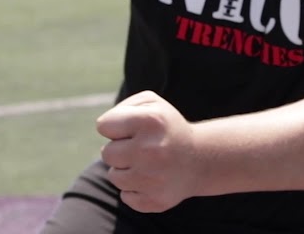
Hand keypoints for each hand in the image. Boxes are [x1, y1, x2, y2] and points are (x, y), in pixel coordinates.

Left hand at [96, 90, 200, 212]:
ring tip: (146, 164)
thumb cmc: (166, 128)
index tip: (130, 129)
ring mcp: (154, 179)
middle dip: (119, 149)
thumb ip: (122, 107)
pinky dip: (135, 189)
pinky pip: (126, 197)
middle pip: (106, 153)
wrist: (200, 159)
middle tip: (140, 148)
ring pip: (114, 177)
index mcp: (150, 121)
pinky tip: (151, 180)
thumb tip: (104, 129)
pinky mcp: (156, 200)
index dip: (114, 127)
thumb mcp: (151, 103)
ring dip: (125, 170)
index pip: (103, 126)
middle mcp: (151, 150)